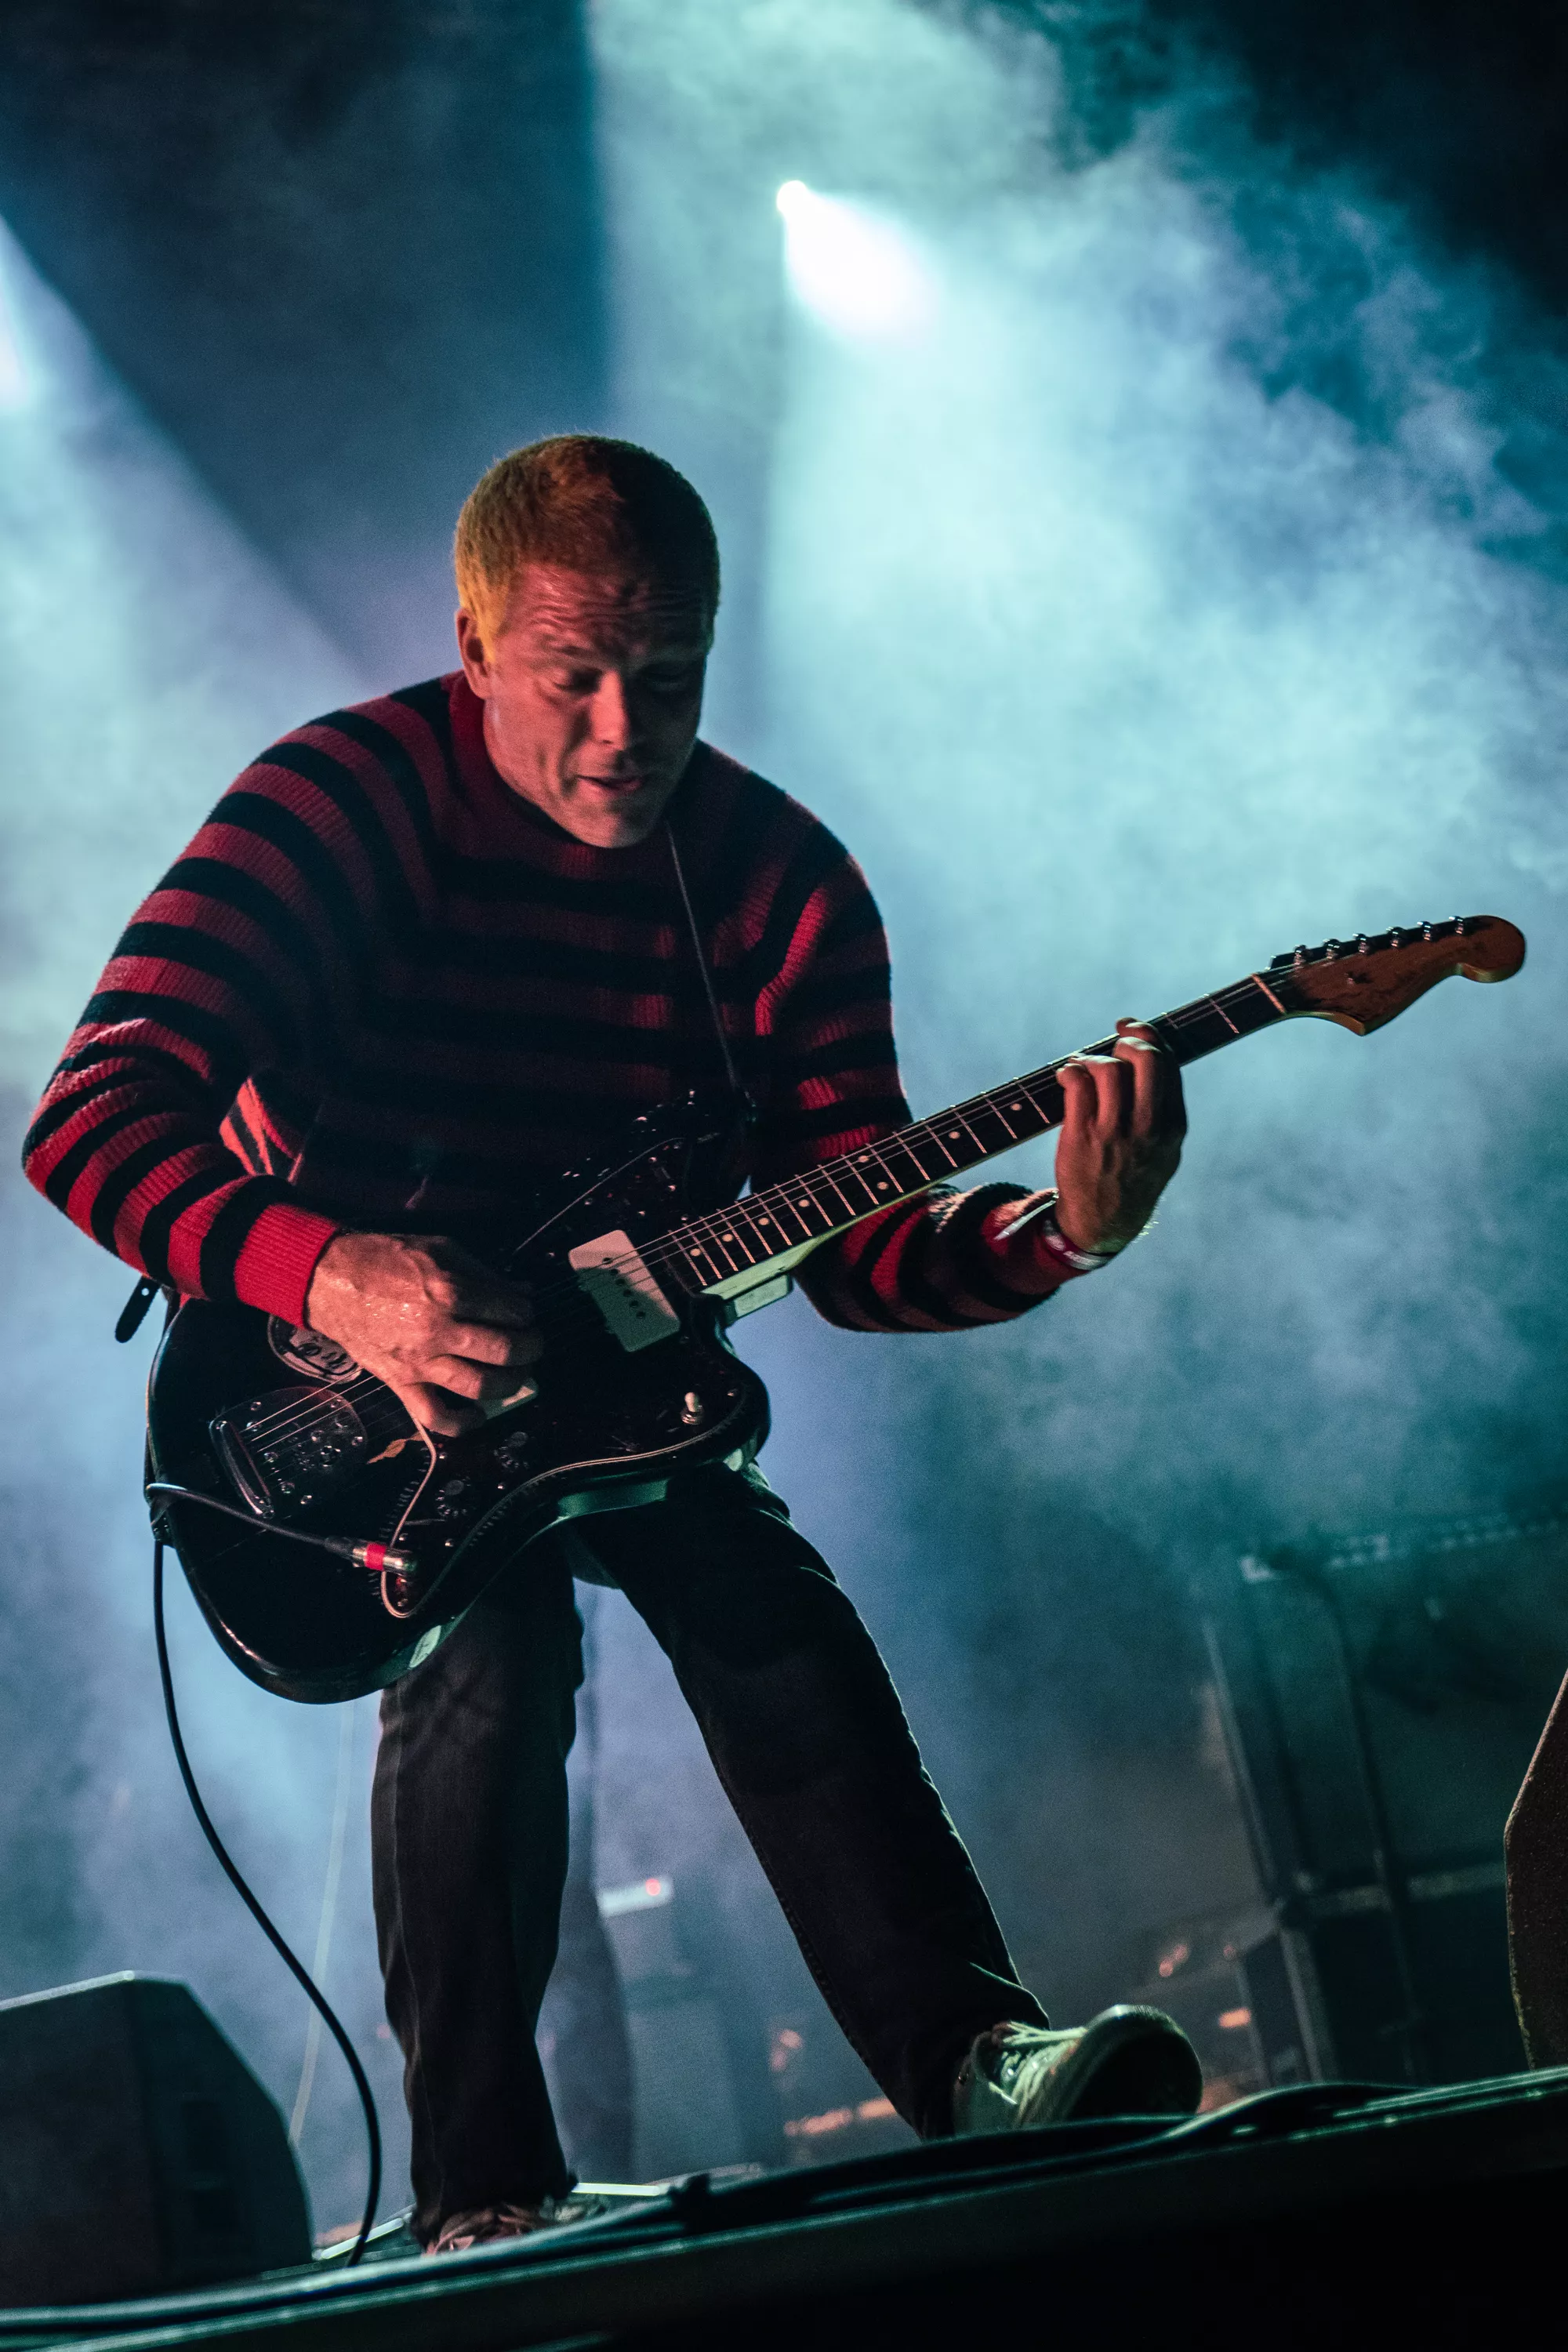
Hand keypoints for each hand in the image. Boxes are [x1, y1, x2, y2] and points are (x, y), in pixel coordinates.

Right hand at [304, 1232, 540, 1436]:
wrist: (331, 1281)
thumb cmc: (387, 1259)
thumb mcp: (441, 1248)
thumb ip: (485, 1273)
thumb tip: (524, 1294)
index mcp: (450, 1291)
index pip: (512, 1311)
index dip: (527, 1313)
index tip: (525, 1312)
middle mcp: (438, 1330)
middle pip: (504, 1351)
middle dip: (530, 1349)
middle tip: (532, 1344)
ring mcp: (419, 1362)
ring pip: (479, 1386)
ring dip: (510, 1384)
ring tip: (517, 1374)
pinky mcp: (400, 1383)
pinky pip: (434, 1417)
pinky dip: (462, 1424)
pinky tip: (480, 1414)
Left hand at [1053, 1020, 1185, 1254]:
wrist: (1105, 1222)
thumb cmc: (1134, 1177)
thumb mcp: (1166, 1149)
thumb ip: (1164, 1108)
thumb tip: (1155, 1053)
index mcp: (1172, 1126)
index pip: (1168, 1065)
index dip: (1150, 1036)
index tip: (1133, 1028)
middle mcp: (1147, 1128)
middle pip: (1144, 1059)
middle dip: (1129, 1038)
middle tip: (1115, 1040)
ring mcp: (1114, 1133)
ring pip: (1108, 1069)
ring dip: (1094, 1058)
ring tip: (1085, 1066)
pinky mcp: (1081, 1137)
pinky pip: (1077, 1084)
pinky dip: (1070, 1070)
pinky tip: (1068, 1075)